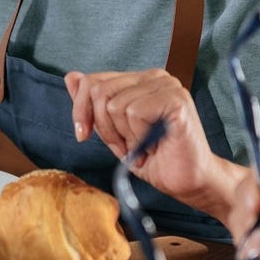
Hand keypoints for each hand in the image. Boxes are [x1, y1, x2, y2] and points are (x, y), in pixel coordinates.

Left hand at [64, 69, 243, 222]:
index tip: (83, 135)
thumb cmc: (156, 159)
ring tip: (143, 148)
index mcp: (140, 81)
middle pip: (99, 91)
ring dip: (124, 137)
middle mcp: (155, 77)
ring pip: (115, 105)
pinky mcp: (176, 99)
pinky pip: (134, 112)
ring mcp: (167, 85)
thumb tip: (72, 77)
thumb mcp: (114, 132)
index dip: (81, 110)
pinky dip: (138, 138)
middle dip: (104, 128)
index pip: (93, 81)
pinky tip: (153, 147)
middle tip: (125, 147)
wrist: (188, 182)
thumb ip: (95, 106)